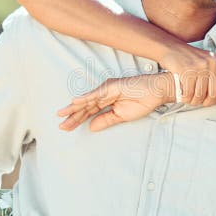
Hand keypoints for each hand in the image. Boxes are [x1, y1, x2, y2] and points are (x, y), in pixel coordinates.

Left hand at [57, 73, 172, 131]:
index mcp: (106, 102)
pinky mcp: (111, 87)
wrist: (156, 92)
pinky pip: (96, 94)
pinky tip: (75, 102)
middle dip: (72, 116)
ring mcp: (107, 89)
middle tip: (60, 125)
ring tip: (62, 114)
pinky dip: (85, 98)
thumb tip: (91, 127)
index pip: (88, 112)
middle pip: (85, 107)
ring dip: (75, 108)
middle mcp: (104, 94)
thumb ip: (106, 120)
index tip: (66, 128)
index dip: (77, 120)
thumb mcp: (121, 116)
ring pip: (88, 100)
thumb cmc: (142, 102)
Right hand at [158, 44, 215, 105]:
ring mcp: (200, 67)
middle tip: (201, 102)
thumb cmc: (191, 58)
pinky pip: (188, 94)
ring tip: (191, 99)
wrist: (172, 48)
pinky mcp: (187, 71)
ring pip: (200, 96)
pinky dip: (185, 98)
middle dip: (206, 102)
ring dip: (194, 101)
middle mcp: (213, 63)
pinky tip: (183, 96)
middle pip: (213, 94)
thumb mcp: (210, 61)